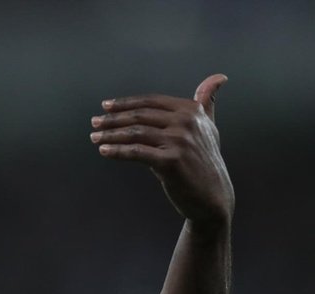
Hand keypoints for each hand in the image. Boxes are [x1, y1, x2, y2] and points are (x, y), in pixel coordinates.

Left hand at [90, 74, 233, 231]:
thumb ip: (206, 102)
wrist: (212, 194)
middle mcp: (186, 122)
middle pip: (140, 116)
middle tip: (94, 122)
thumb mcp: (209, 126)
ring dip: (110, 135)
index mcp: (191, 110)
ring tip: (94, 137)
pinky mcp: (171, 161)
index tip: (106, 106)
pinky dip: (117, 151)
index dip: (126, 103)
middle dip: (113, 119)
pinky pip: (136, 152)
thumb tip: (219, 77)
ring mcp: (179, 141)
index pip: (150, 102)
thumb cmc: (205, 160)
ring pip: (135, 133)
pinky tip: (103, 150)